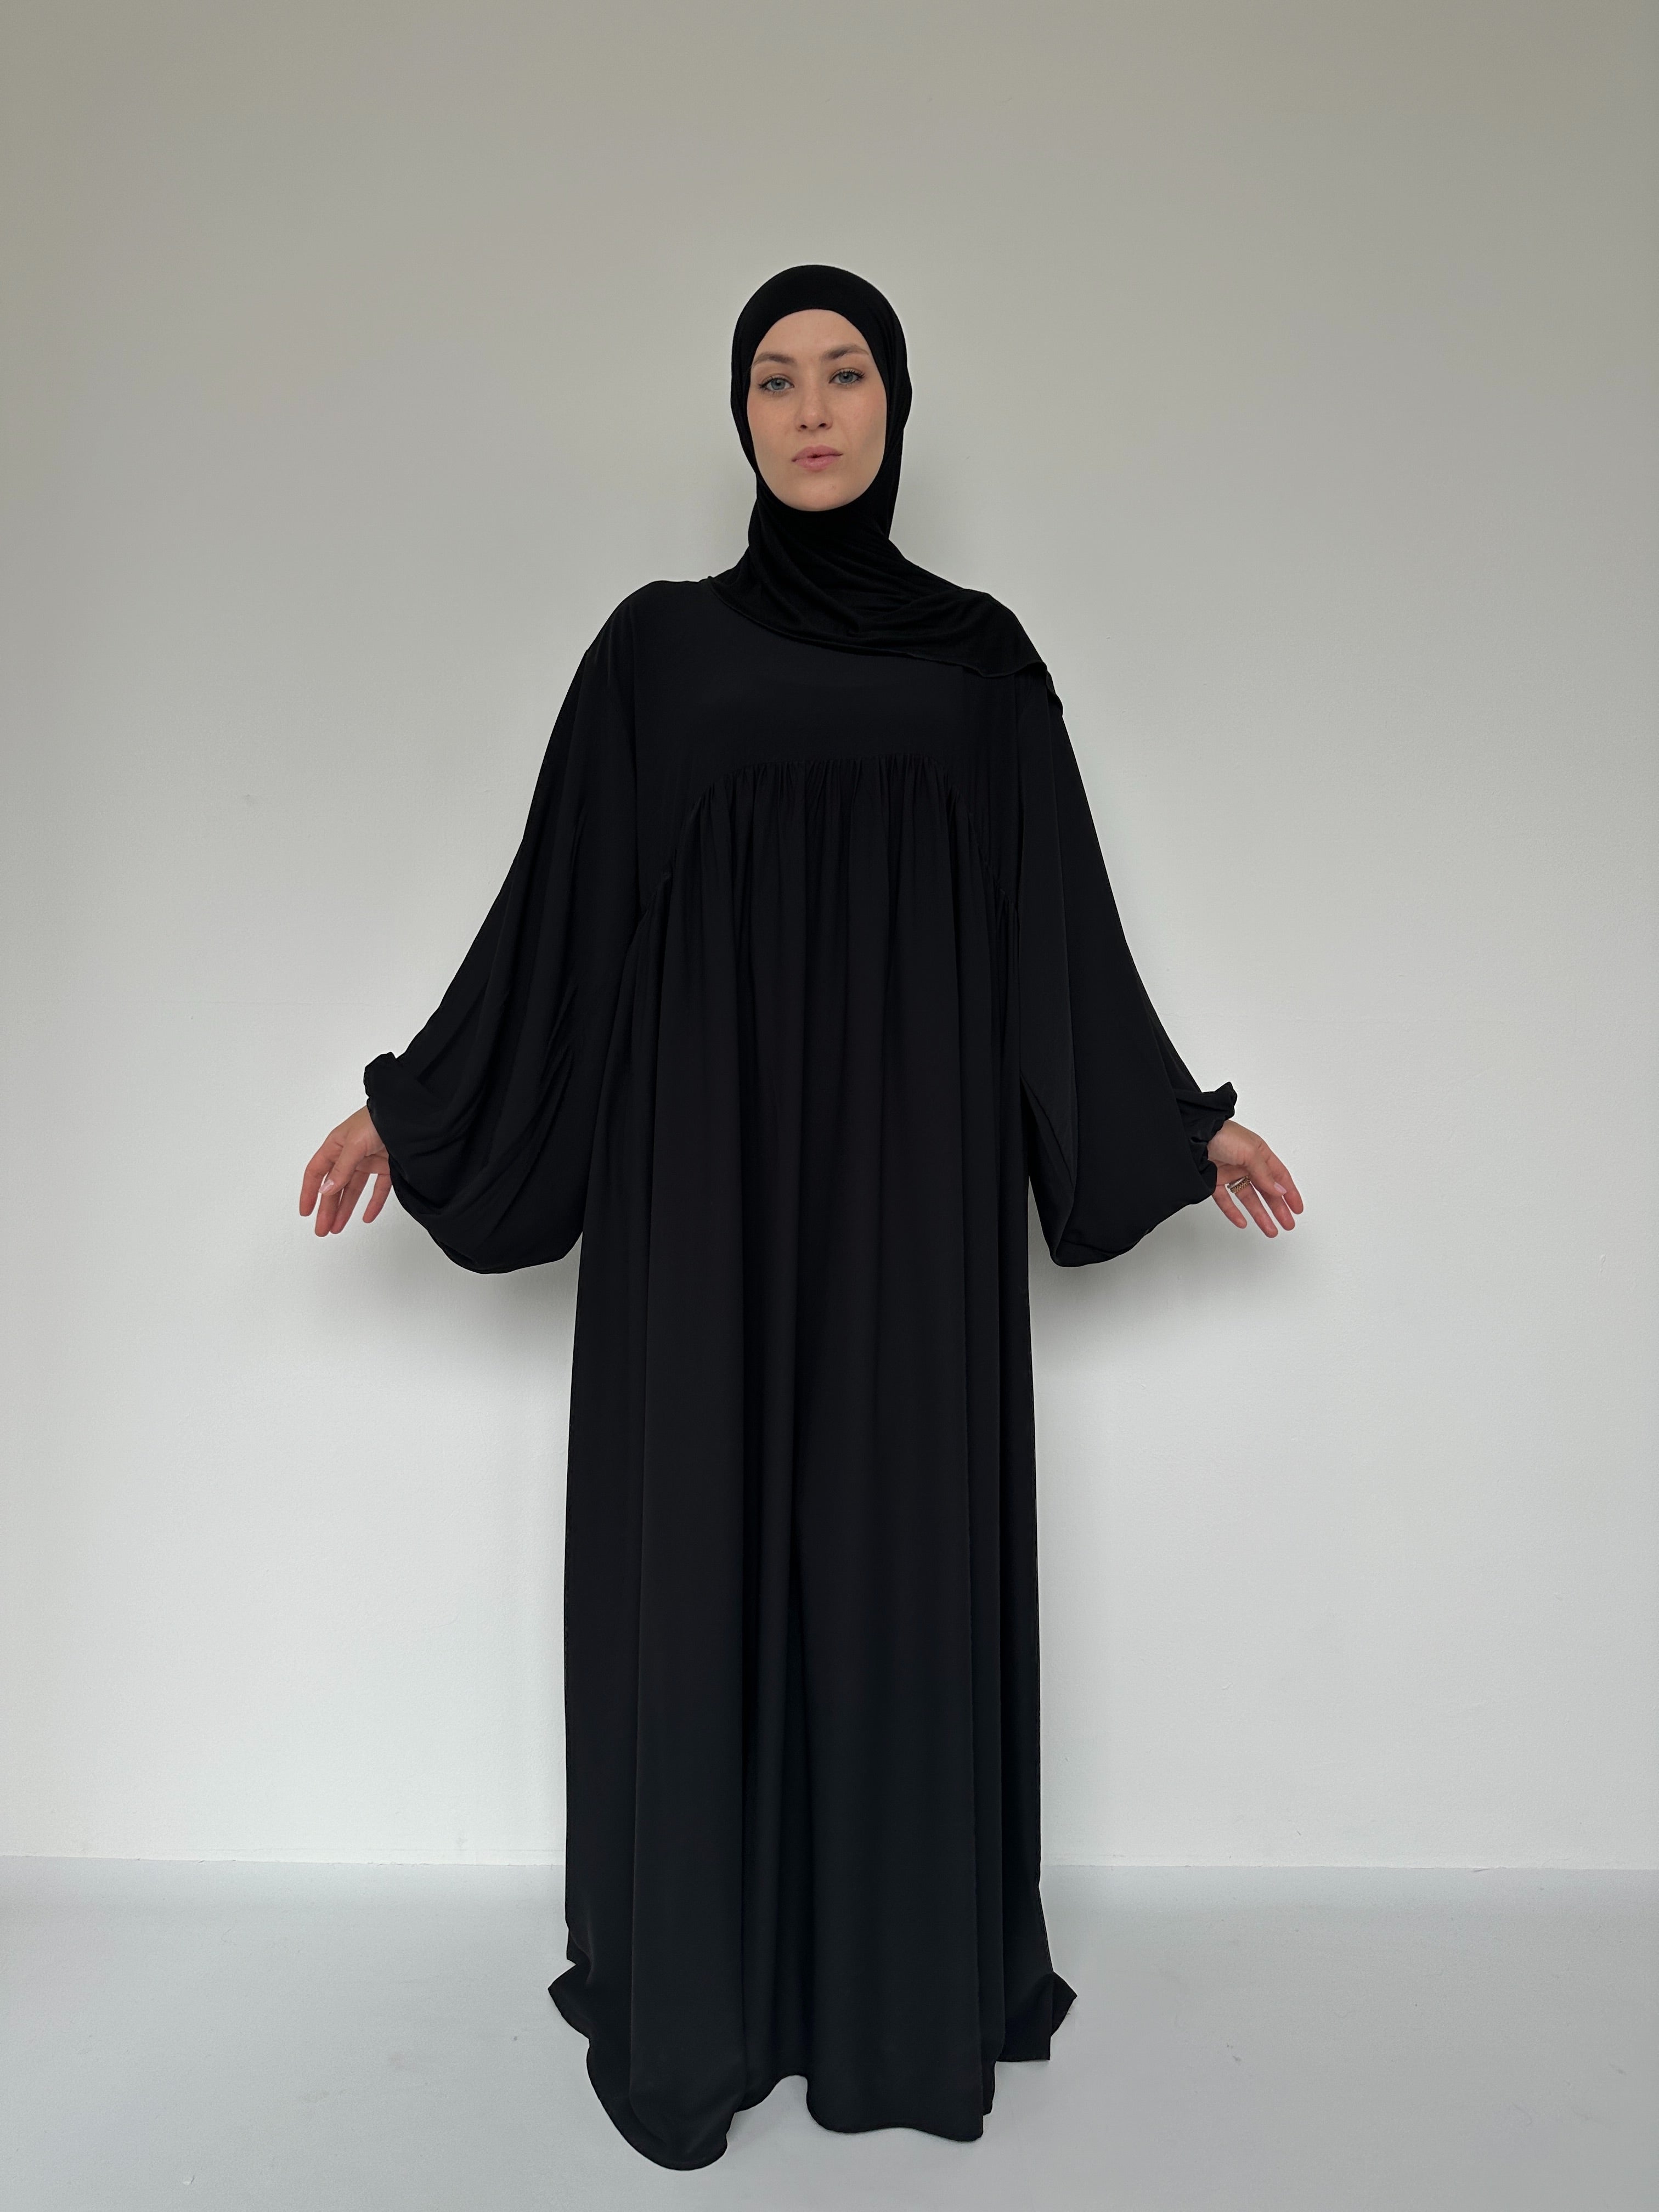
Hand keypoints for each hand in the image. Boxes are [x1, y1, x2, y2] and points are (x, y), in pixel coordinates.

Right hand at [300, 1105, 391, 1237]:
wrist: (411, 1114)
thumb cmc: (379, 1119)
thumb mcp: (355, 1143)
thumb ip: (342, 1168)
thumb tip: (326, 1190)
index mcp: (336, 1145)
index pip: (316, 1172)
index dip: (309, 1192)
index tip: (306, 1212)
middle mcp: (350, 1154)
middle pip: (334, 1186)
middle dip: (327, 1208)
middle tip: (322, 1229)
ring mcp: (369, 1161)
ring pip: (353, 1190)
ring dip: (345, 1209)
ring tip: (338, 1228)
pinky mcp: (387, 1166)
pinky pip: (378, 1189)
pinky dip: (374, 1203)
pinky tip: (368, 1217)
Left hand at [1206, 1120, 1302, 1237]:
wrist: (1192, 1135)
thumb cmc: (1222, 1135)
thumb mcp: (1250, 1152)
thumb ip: (1264, 1173)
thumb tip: (1279, 1190)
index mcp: (1259, 1153)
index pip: (1279, 1176)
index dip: (1290, 1193)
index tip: (1297, 1209)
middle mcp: (1246, 1163)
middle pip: (1266, 1190)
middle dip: (1278, 1208)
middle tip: (1287, 1224)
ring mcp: (1230, 1172)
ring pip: (1248, 1198)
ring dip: (1260, 1214)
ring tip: (1270, 1230)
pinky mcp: (1214, 1181)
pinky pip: (1226, 1200)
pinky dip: (1233, 1212)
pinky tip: (1242, 1222)